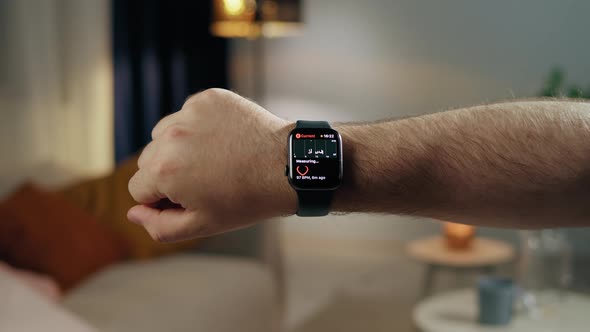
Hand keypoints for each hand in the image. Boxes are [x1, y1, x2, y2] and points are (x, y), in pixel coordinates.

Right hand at [127, 89, 295, 241]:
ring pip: (164, 134)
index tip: (188, 199)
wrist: (288, 165)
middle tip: (203, 181)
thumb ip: (159, 226)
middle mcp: (170, 137)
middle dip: (167, 173)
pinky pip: (187, 115)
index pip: (138, 188)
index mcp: (163, 171)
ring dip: (178, 148)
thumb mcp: (202, 225)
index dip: (160, 199)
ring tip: (213, 160)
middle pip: (147, 160)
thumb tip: (133, 212)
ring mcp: (189, 113)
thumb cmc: (247, 199)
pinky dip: (198, 127)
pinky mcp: (208, 99)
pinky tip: (223, 141)